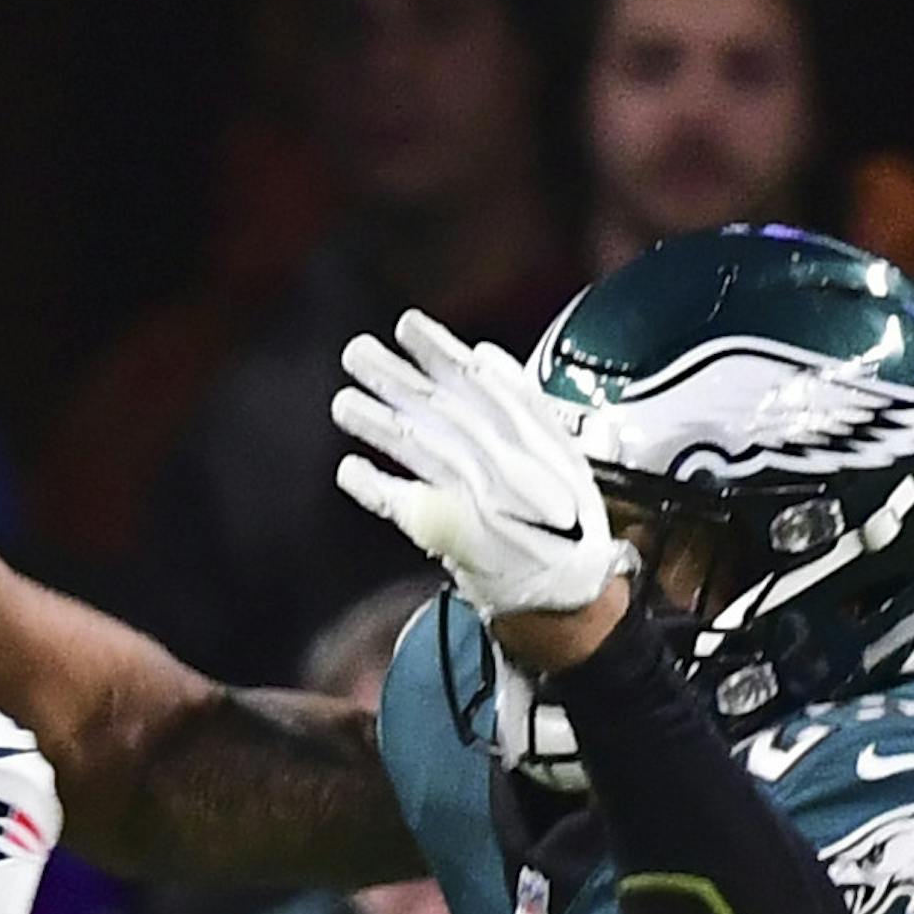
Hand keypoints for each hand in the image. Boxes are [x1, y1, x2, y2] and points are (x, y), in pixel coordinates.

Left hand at [332, 310, 629, 620]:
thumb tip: (482, 352)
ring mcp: (472, 499)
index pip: (476, 386)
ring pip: (416, 451)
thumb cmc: (563, 518)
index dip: (439, 353)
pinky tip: (347, 470)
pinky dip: (375, 489)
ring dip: (375, 426)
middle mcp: (500, 463)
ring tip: (342, 403)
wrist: (571, 587)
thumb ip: (523, 402)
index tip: (406, 325)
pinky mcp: (449, 536)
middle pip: (438, 413)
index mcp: (529, 438)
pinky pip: (405, 507)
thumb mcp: (560, 451)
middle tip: (354, 352)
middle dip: (394, 380)